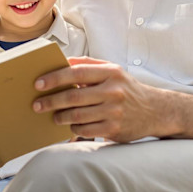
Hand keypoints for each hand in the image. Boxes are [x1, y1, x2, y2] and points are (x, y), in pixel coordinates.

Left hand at [32, 56, 177, 142]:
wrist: (155, 110)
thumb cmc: (127, 88)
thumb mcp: (113, 70)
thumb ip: (89, 64)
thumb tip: (63, 61)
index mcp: (111, 73)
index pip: (76, 73)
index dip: (54, 78)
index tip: (38, 84)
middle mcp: (113, 91)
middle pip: (73, 97)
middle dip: (51, 101)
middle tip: (37, 105)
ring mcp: (114, 112)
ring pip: (77, 116)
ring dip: (60, 117)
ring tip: (54, 116)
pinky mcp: (114, 129)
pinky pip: (85, 130)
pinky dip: (74, 129)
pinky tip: (72, 125)